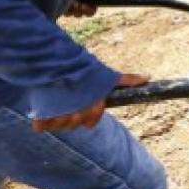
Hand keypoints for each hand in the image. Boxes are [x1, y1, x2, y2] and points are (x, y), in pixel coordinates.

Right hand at [32, 72, 149, 132]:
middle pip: (74, 125)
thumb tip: (147, 77)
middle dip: (72, 117)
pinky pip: (41, 127)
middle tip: (68, 105)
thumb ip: (126, 80)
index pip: (92, 122)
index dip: (89, 118)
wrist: (56, 61)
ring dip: (57, 120)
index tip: (85, 112)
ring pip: (59, 126)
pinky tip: (43, 114)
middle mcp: (78, 112)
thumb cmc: (84, 68)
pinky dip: (41, 123)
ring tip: (56, 107)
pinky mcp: (42, 115)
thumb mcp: (107, 74)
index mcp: (93, 105)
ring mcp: (60, 114)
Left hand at [65, 0, 135, 17]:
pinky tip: (65, 0)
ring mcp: (68, 2)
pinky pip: (62, 11)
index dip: (89, 10)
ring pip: (72, 13)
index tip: (88, 6)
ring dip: (72, 7)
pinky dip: (64, 7)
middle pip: (81, 13)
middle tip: (80, 3)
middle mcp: (78, 1)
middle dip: (81, 9)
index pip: (90, 11)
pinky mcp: (59, 4)